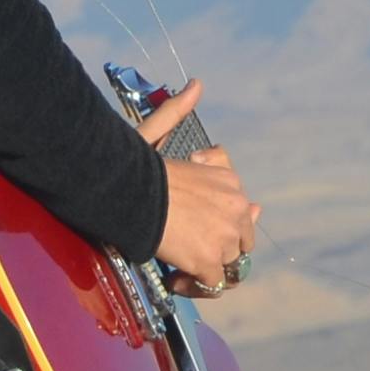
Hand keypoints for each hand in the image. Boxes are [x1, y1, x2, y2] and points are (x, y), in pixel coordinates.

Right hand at [138, 87, 256, 292]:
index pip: (240, 209)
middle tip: (191, 254)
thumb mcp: (158, 133)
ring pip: (231, 264)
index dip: (220, 223)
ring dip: (209, 269)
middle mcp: (236, 205)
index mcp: (228, 178)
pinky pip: (214, 284)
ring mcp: (227, 235)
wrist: (126, 189)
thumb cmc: (135, 164)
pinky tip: (175, 279)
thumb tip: (196, 84)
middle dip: (221, 249)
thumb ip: (178, 114)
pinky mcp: (211, 260)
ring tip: (182, 270)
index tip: (194, 228)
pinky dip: (196, 286)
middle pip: (242, 240)